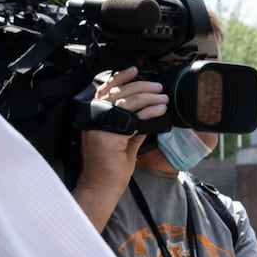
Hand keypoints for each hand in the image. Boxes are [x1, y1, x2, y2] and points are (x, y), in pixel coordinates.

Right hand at [71, 67, 165, 227]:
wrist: (103, 187)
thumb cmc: (112, 168)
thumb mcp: (125, 141)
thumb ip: (135, 125)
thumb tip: (149, 113)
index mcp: (94, 116)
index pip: (105, 90)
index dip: (120, 78)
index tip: (135, 70)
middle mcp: (93, 118)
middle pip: (117, 93)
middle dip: (140, 86)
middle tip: (158, 86)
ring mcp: (98, 127)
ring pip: (125, 102)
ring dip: (148, 97)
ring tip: (163, 97)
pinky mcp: (107, 136)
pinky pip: (131, 117)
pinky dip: (148, 111)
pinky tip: (160, 109)